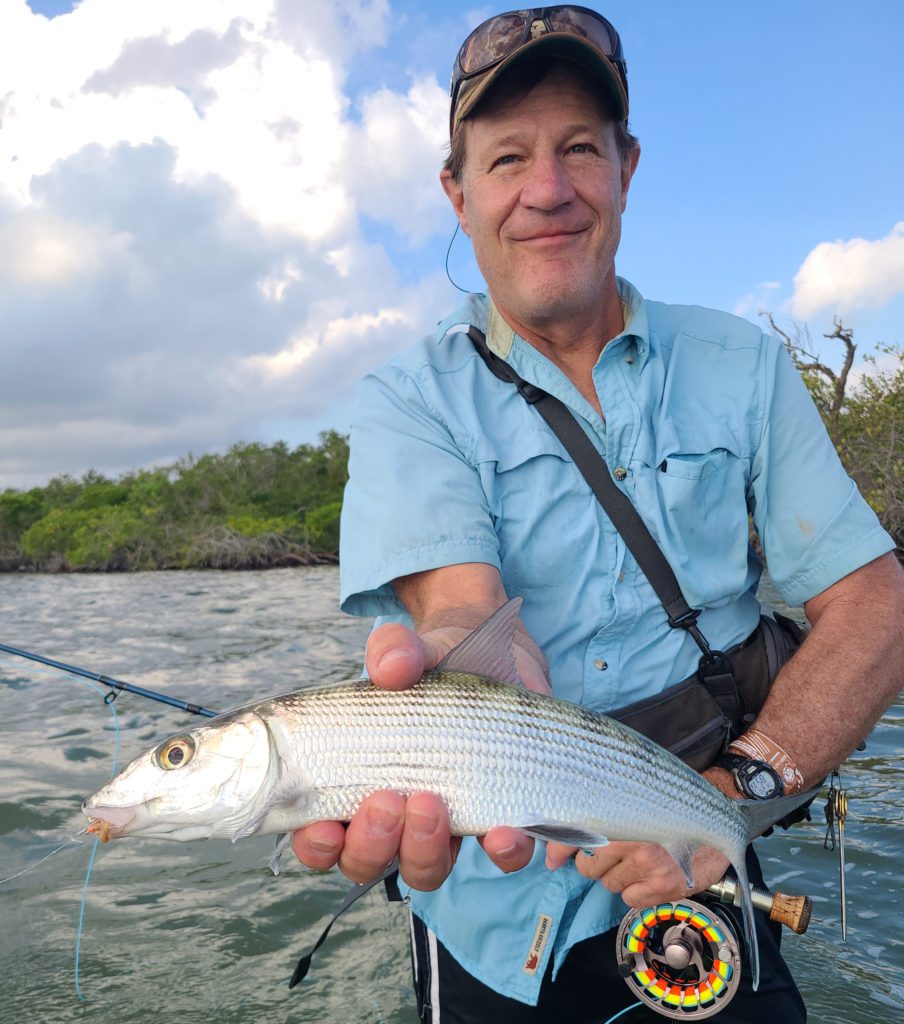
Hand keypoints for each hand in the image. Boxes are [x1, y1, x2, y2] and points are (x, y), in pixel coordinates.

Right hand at [291, 618, 539, 887]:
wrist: (493, 657)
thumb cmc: (431, 663)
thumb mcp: (408, 650)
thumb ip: (393, 651)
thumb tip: (392, 668)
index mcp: (355, 783)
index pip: (321, 837)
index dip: (317, 846)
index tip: (326, 827)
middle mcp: (395, 815)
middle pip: (369, 863)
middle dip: (373, 845)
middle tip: (389, 800)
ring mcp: (445, 822)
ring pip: (426, 869)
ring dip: (425, 852)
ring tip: (434, 805)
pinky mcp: (498, 814)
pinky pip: (503, 853)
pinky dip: (505, 853)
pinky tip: (506, 831)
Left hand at [544, 767, 740, 905]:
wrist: (716, 821)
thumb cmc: (670, 809)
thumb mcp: (636, 802)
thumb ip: (605, 810)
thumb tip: (567, 829)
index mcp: (621, 813)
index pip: (577, 833)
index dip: (558, 848)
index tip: (551, 858)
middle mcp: (632, 839)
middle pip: (588, 865)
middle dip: (594, 863)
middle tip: (612, 854)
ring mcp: (648, 864)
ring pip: (608, 883)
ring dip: (616, 876)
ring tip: (636, 861)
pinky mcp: (664, 886)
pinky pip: (629, 899)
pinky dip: (635, 891)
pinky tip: (648, 875)